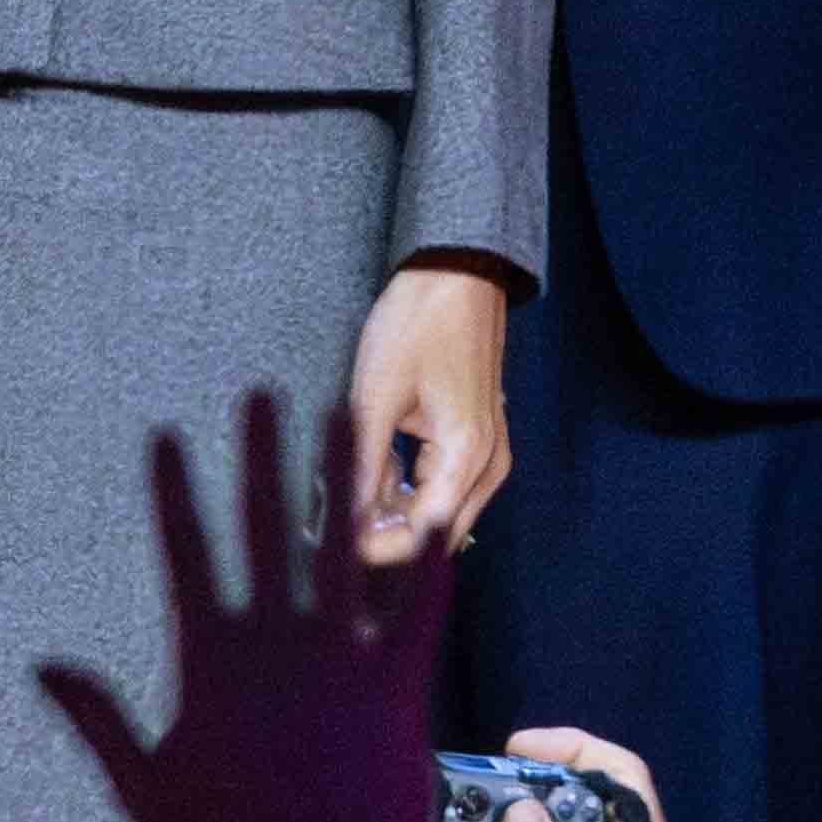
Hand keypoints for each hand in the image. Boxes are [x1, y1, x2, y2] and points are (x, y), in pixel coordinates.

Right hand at [35, 391, 454, 821]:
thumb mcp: (143, 785)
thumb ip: (96, 717)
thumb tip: (43, 668)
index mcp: (213, 659)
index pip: (185, 551)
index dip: (173, 490)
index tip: (165, 437)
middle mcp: (277, 640)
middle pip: (265, 524)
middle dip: (260, 453)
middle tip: (258, 395)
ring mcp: (342, 657)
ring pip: (342, 544)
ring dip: (343, 476)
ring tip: (344, 415)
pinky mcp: (398, 684)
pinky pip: (419, 609)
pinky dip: (433, 562)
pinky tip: (444, 515)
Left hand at [341, 254, 510, 562]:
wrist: (457, 273)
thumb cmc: (420, 323)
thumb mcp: (377, 395)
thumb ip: (363, 465)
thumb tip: (342, 520)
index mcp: (469, 456)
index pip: (424, 535)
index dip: (376, 549)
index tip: (333, 546)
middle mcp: (489, 465)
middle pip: (435, 531)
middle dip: (384, 533)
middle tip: (332, 518)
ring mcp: (488, 454)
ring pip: (437, 511)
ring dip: (394, 509)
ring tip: (354, 478)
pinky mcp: (478, 442)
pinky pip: (441, 485)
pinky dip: (407, 486)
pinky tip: (379, 463)